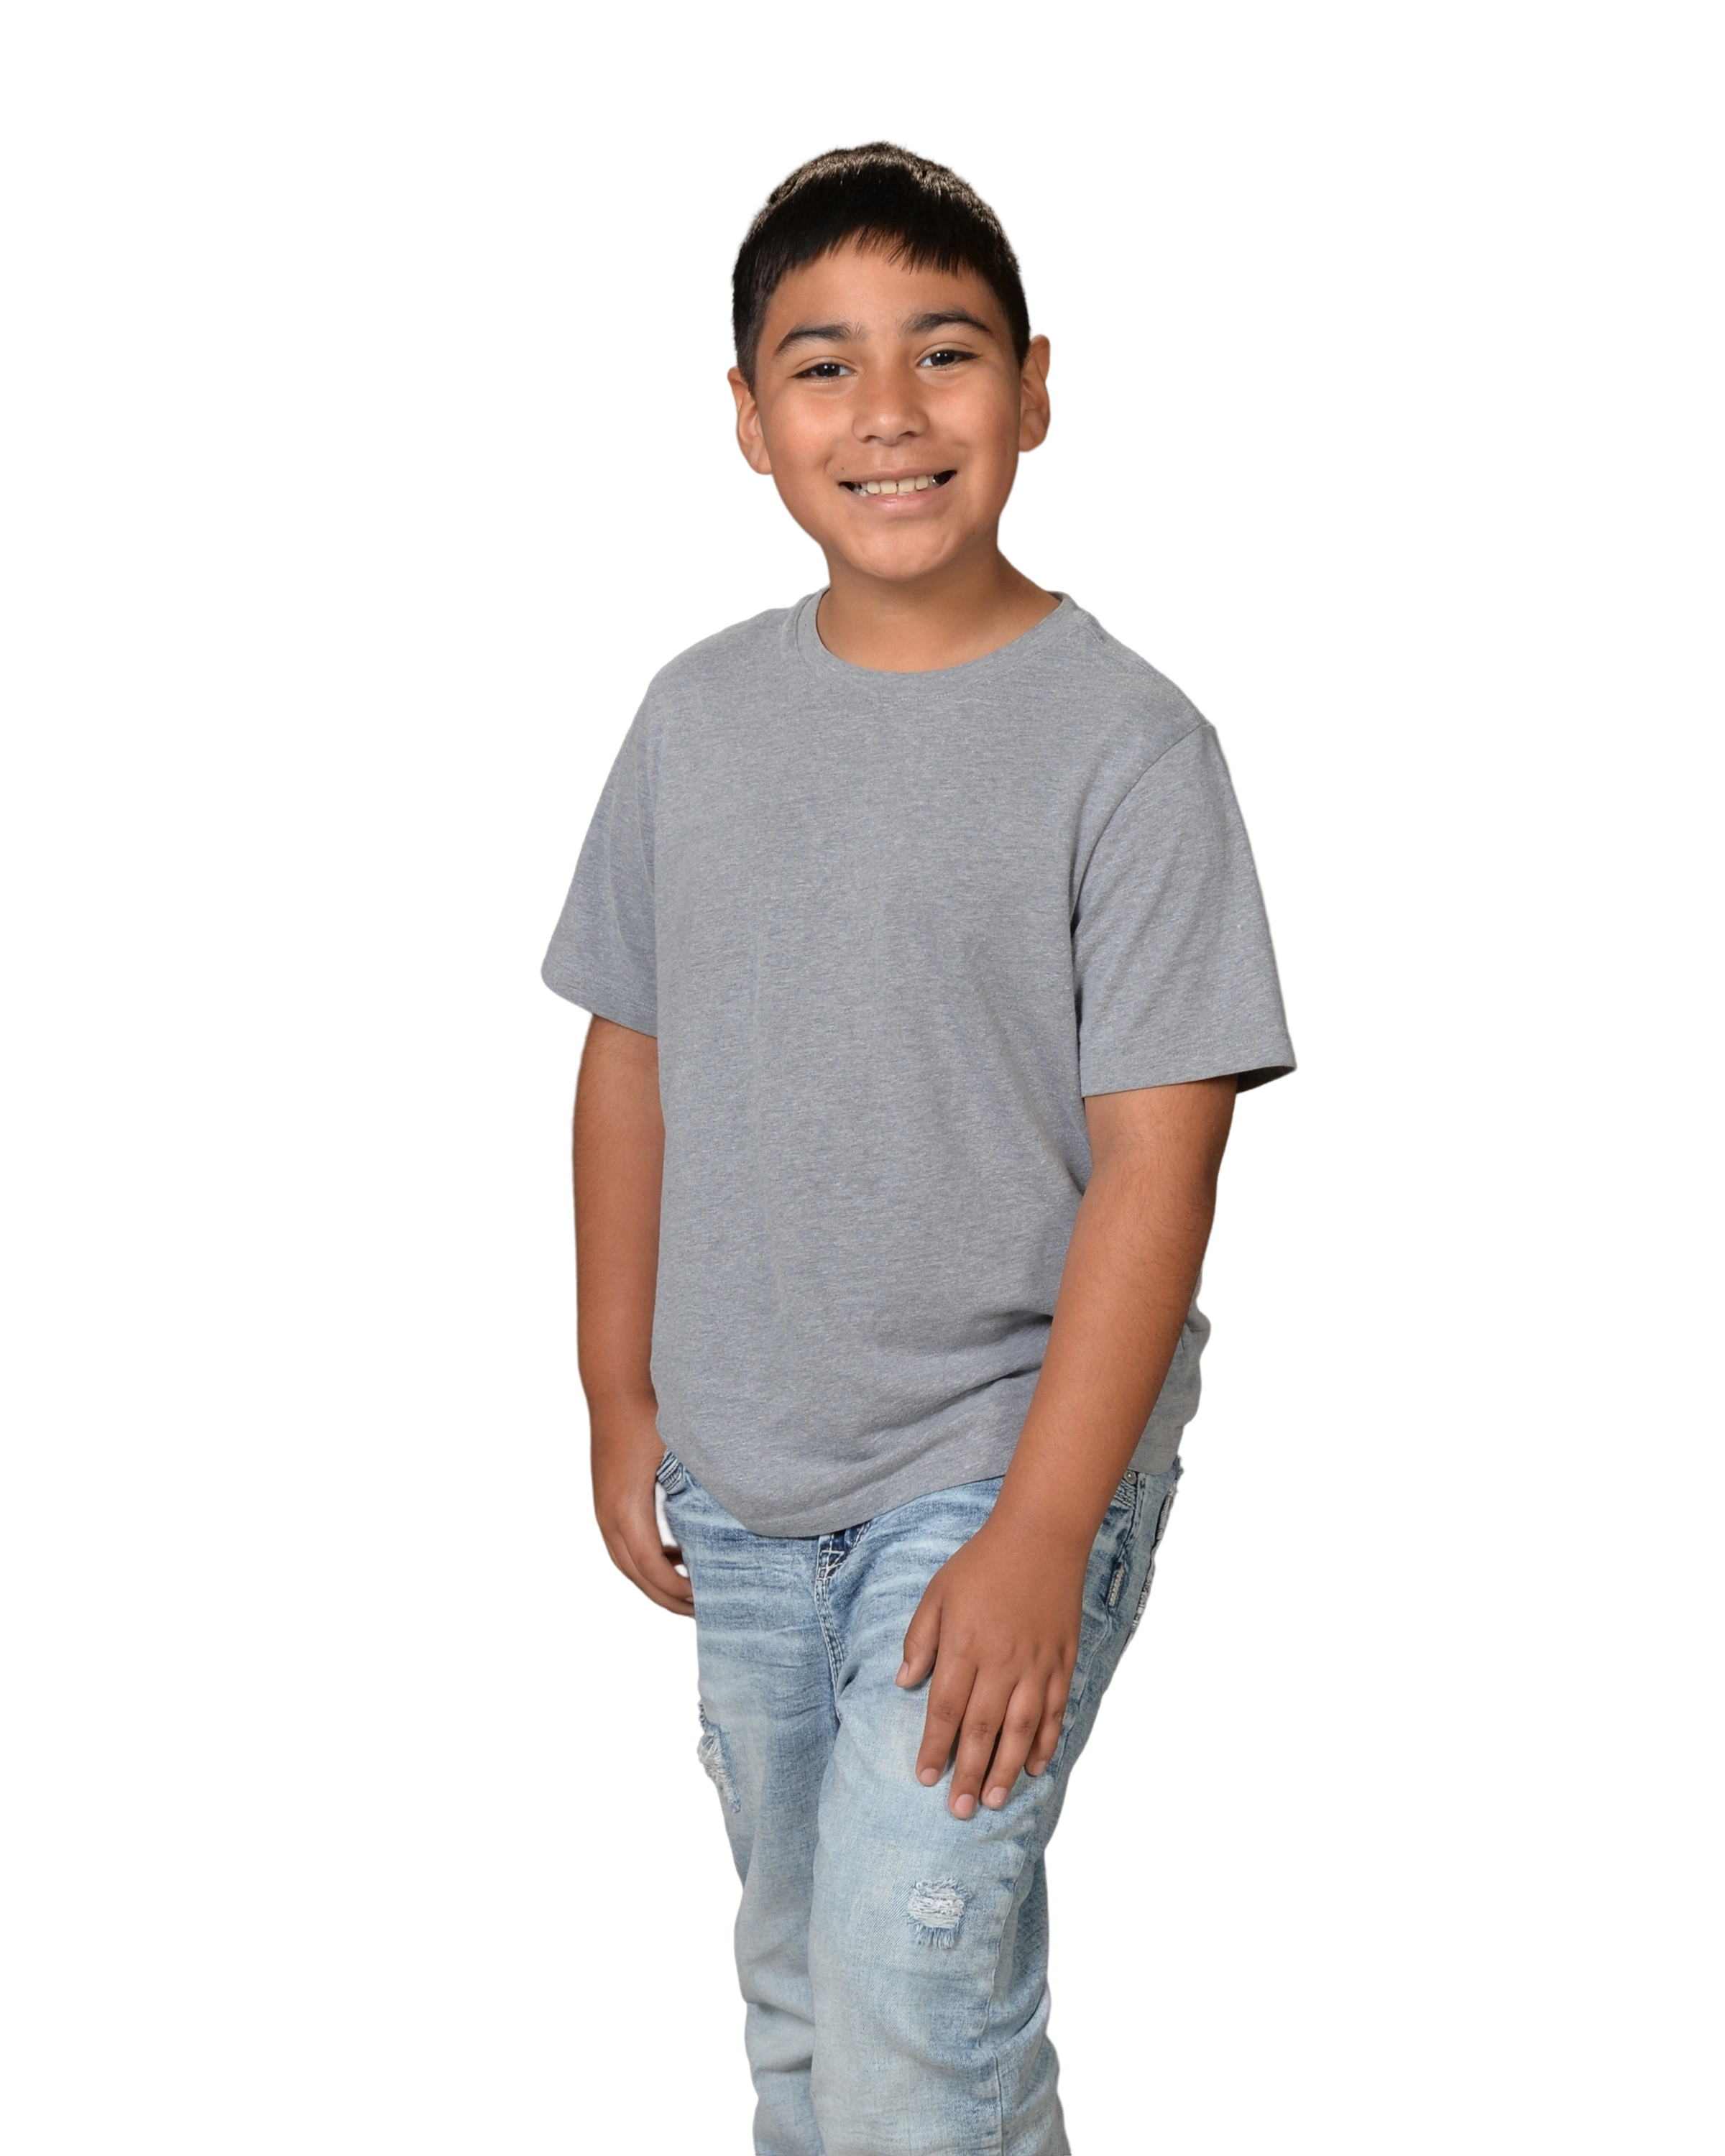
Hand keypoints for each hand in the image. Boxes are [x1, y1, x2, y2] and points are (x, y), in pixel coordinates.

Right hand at [585, 1395, 693, 1619]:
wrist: (615, 1389)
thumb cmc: (648, 1415)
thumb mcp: (680, 1451)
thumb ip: (700, 1484)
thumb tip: (738, 1510)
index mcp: (626, 1509)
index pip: (650, 1566)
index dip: (674, 1589)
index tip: (701, 1599)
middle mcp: (609, 1516)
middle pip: (635, 1575)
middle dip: (665, 1598)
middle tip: (699, 1610)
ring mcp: (603, 1510)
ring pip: (624, 1565)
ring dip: (652, 1585)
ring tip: (684, 1597)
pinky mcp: (605, 1503)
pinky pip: (621, 1547)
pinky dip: (642, 1565)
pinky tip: (670, 1563)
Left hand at [895, 1514, 1087, 1817]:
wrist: (1041, 1537)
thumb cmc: (981, 1564)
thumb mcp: (937, 1593)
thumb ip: (919, 1639)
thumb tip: (903, 1683)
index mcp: (964, 1646)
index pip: (944, 1709)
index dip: (934, 1748)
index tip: (925, 1778)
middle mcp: (1001, 1662)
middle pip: (981, 1729)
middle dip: (967, 1773)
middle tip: (958, 1810)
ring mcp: (1036, 1665)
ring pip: (1020, 1730)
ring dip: (1005, 1769)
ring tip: (991, 1801)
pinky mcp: (1062, 1662)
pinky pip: (1054, 1712)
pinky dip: (1046, 1743)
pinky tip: (1035, 1767)